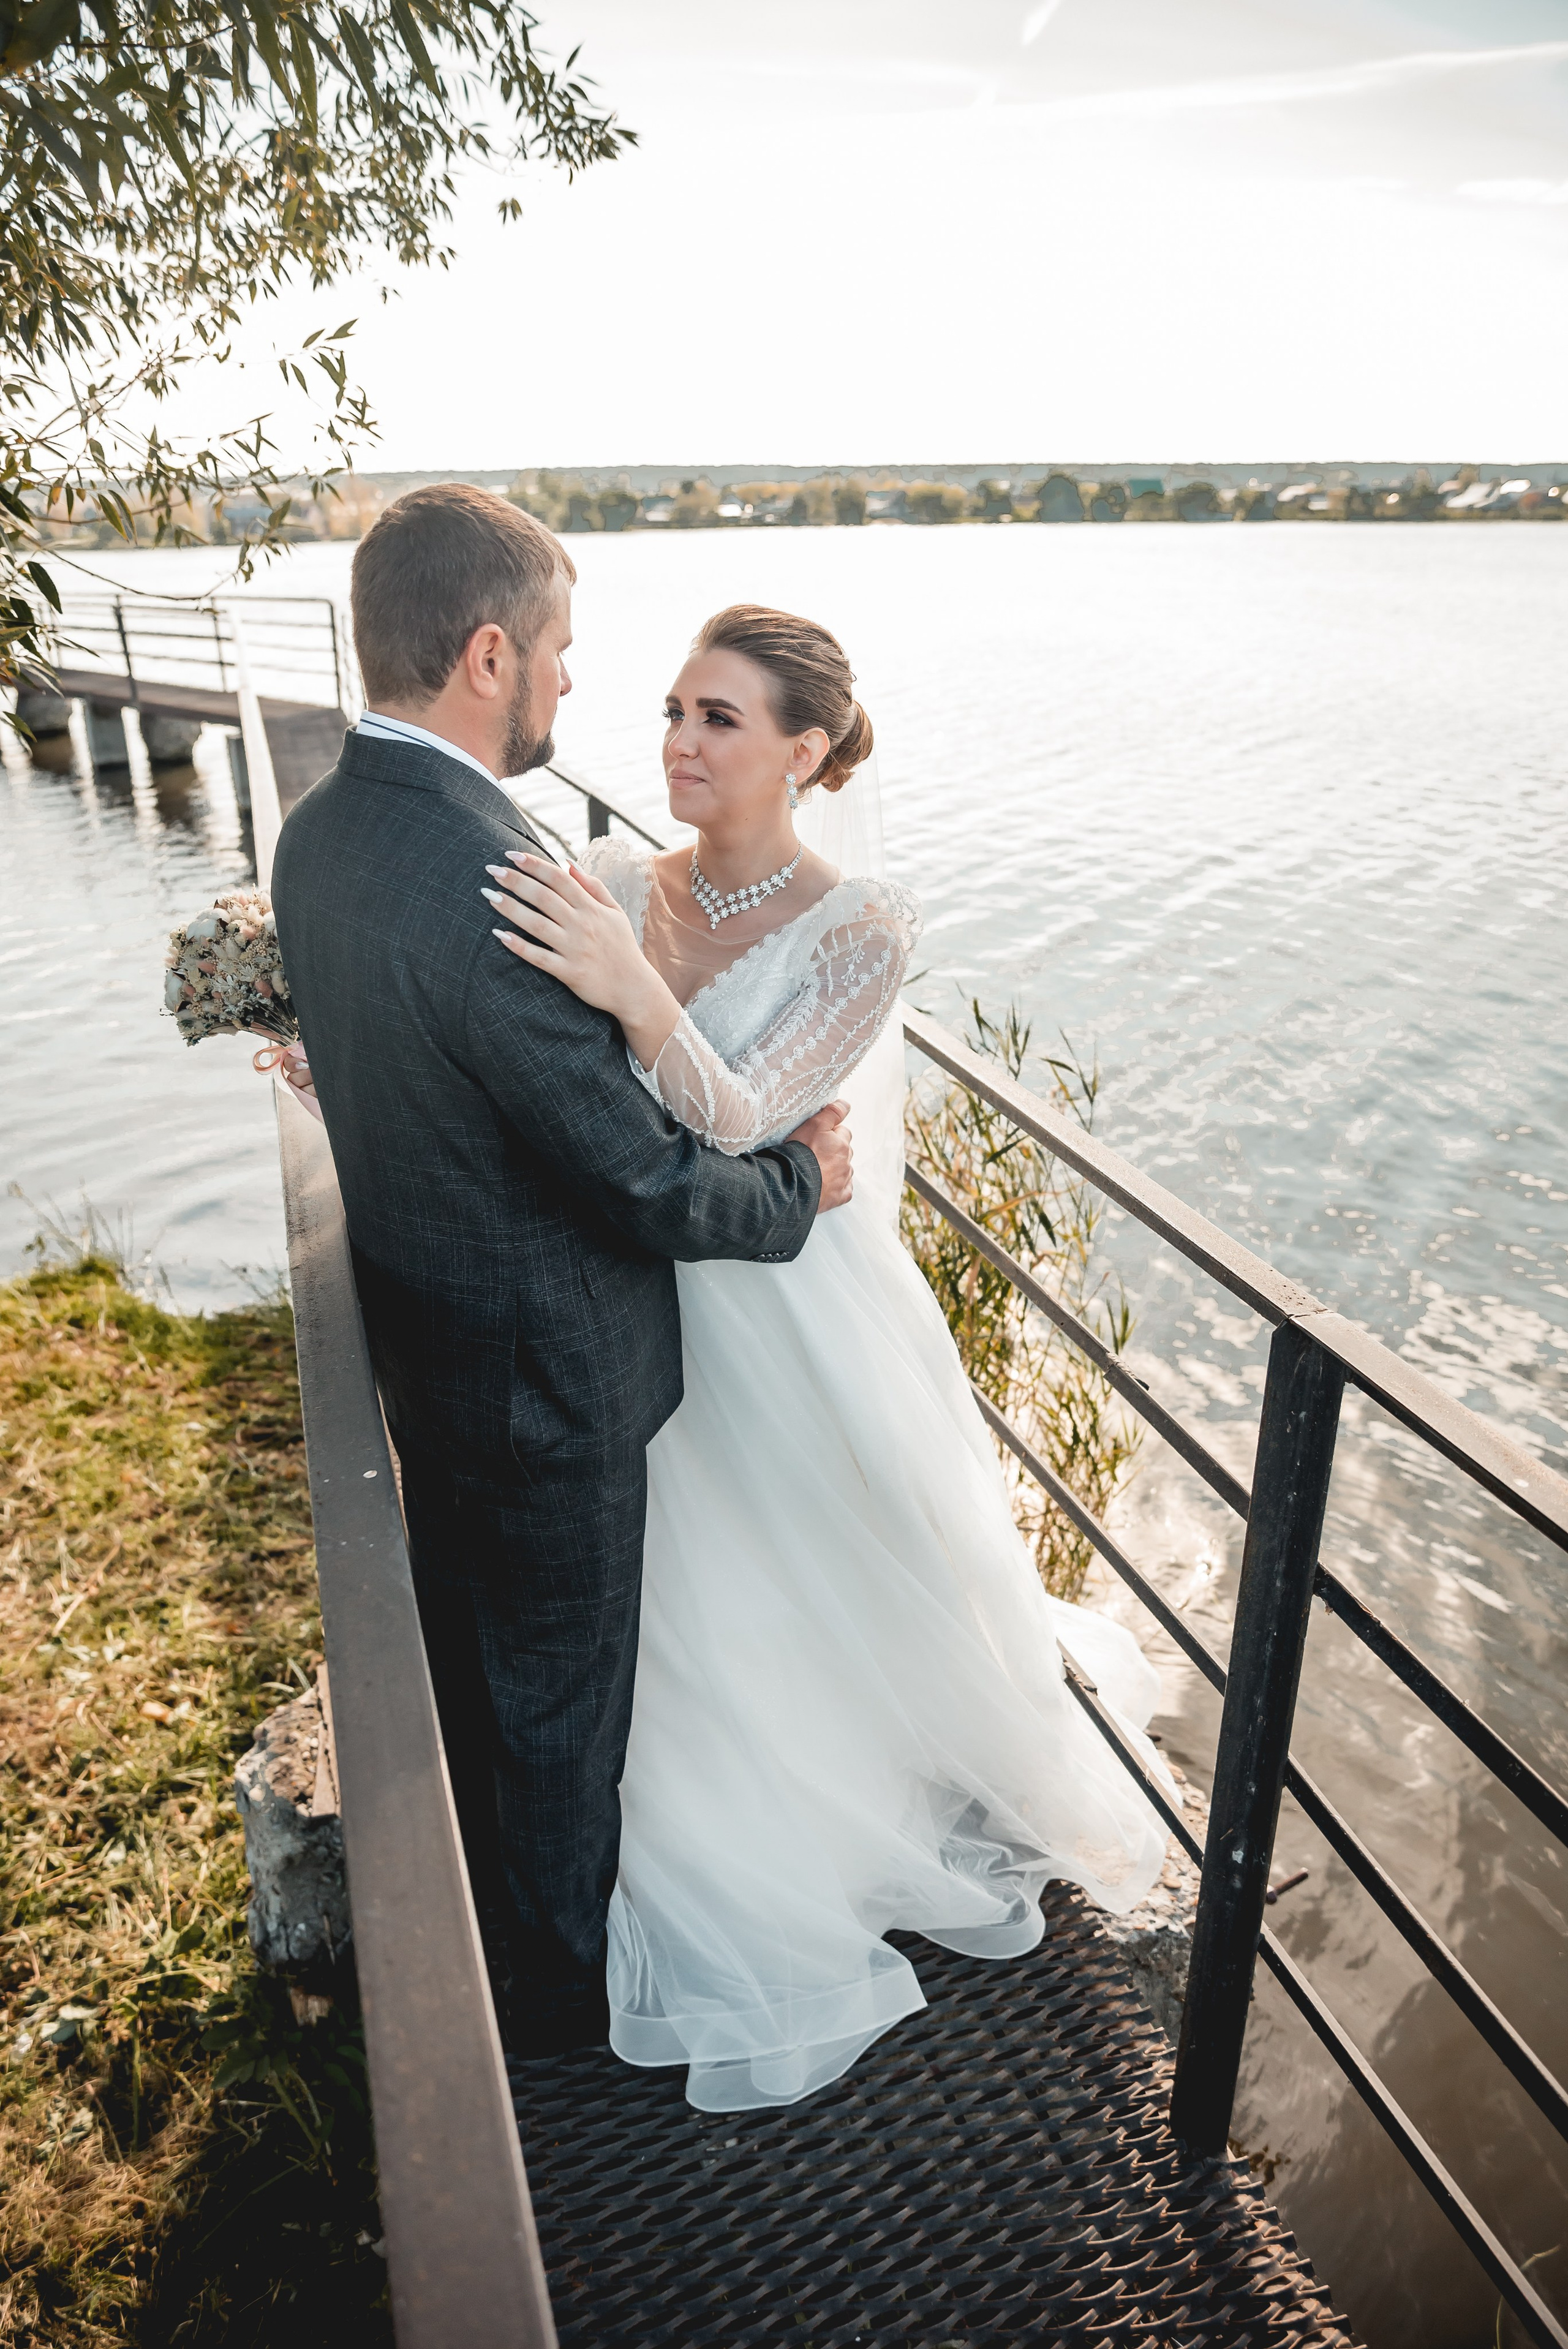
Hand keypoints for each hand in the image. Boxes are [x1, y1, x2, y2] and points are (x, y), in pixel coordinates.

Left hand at [484, 853, 681, 1067]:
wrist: (635, 989)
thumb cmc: (622, 948)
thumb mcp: (615, 912)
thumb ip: (593, 886)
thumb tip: (567, 863)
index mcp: (592, 908)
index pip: (559, 879)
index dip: (534, 864)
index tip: (512, 854)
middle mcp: (583, 925)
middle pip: (544, 897)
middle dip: (516, 881)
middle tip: (491, 870)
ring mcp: (575, 949)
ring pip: (537, 924)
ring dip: (511, 908)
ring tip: (488, 895)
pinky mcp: (570, 972)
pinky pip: (540, 958)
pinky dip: (519, 946)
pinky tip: (500, 935)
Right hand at [789, 1098, 852, 1210]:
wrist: (793, 1186)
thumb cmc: (800, 1154)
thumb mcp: (814, 1125)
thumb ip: (831, 1113)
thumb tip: (846, 1104)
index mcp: (842, 1144)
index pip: (842, 1132)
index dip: (830, 1133)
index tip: (817, 1137)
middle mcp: (846, 1162)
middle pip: (845, 1151)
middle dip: (835, 1151)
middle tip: (815, 1154)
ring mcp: (844, 1181)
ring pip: (845, 1170)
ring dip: (835, 1169)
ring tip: (816, 1170)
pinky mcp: (839, 1197)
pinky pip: (844, 1191)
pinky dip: (837, 1188)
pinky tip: (825, 1186)